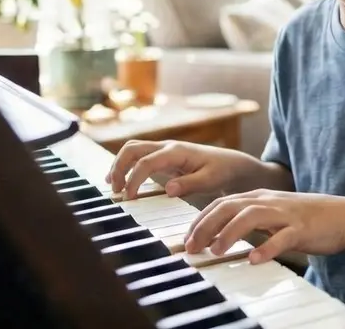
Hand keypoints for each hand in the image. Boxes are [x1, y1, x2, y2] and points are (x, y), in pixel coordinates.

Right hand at [106, 139, 247, 199]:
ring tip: (113, 187)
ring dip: (119, 165)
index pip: (146, 162)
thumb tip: (168, 189)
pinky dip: (126, 166)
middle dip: (119, 167)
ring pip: (132, 150)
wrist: (230, 164)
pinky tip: (119, 182)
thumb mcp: (210, 180)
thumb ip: (189, 184)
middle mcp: (167, 146)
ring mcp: (163, 150)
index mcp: (176, 151)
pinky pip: (138, 157)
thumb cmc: (221, 171)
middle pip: (132, 148)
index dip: (133, 179)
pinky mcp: (162, 158)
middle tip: (115, 191)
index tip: (129, 198)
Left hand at [184, 189, 344, 264]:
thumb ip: (247, 221)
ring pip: (252, 217)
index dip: (200, 220)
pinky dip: (267, 248)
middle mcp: (268, 202)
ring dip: (230, 233)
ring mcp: (285, 214)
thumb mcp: (271, 215)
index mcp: (259, 197)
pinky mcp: (301, 228)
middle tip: (191, 247)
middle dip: (207, 226)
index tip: (186, 240)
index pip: (222, 203)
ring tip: (216, 251)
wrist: (342, 216)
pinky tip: (254, 259)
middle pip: (230, 206)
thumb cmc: (303, 219)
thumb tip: (216, 237)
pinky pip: (282, 238)